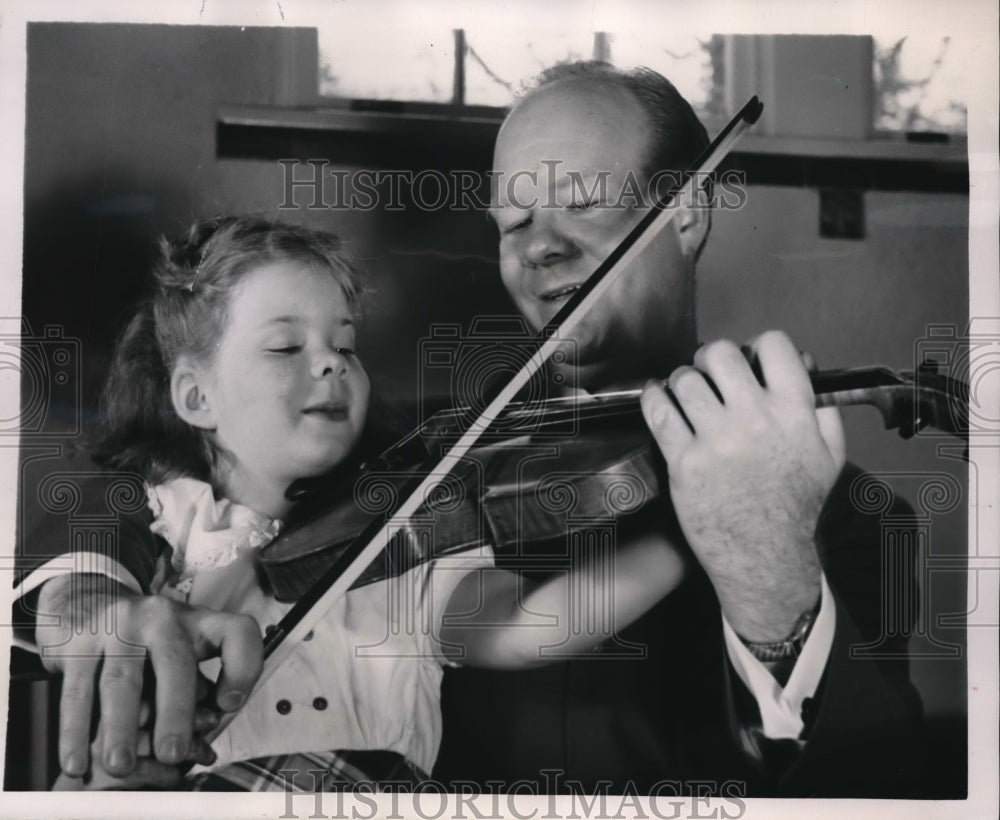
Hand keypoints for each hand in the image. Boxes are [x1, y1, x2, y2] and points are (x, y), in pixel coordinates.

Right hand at [36, 574, 262, 779]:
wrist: (87, 601)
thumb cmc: (147, 641)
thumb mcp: (181, 650)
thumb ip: (197, 688)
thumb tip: (207, 737)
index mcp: (199, 622)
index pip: (237, 632)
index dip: (242, 667)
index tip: (228, 705)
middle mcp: (162, 619)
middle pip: (175, 661)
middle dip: (175, 710)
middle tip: (172, 752)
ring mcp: (119, 628)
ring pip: (121, 680)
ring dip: (120, 727)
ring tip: (120, 764)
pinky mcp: (78, 642)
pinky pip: (78, 691)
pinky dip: (75, 730)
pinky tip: (78, 759)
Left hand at [640, 331, 845, 640]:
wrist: (764, 556)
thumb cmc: (795, 507)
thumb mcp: (829, 457)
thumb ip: (823, 410)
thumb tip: (807, 367)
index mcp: (794, 413)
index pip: (773, 346)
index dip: (758, 346)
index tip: (749, 358)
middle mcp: (754, 420)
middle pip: (720, 355)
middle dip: (711, 358)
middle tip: (709, 372)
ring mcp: (716, 440)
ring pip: (685, 379)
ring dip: (682, 379)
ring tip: (684, 390)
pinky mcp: (683, 461)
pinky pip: (659, 410)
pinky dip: (654, 396)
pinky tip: (657, 395)